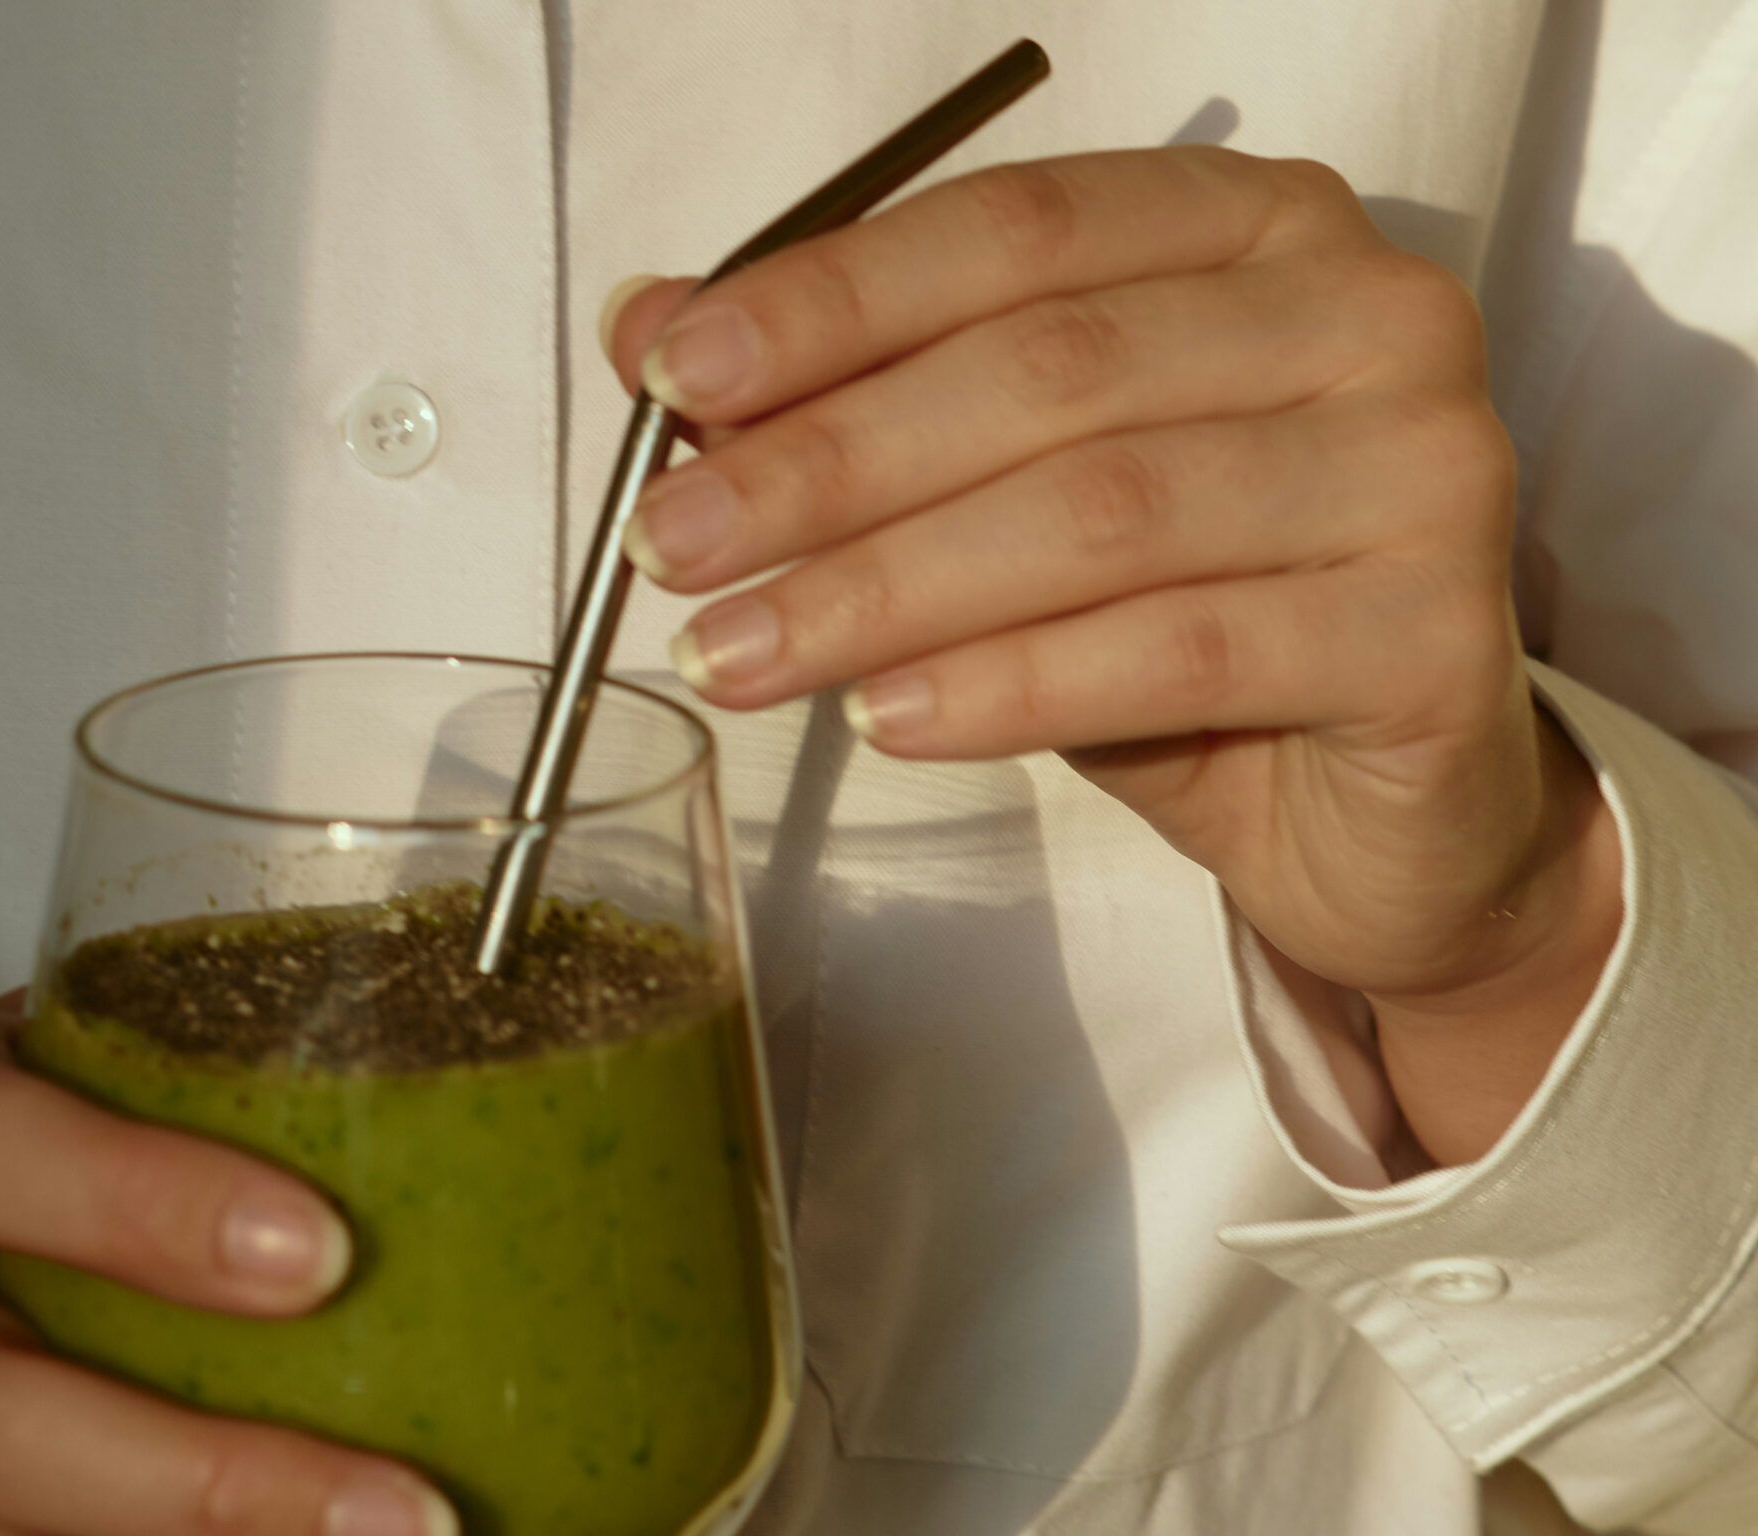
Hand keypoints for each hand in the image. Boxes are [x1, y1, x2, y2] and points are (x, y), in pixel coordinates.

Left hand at [601, 148, 1620, 1162]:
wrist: (1374, 814)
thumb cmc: (1182, 623)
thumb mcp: (1000, 496)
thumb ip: (847, 396)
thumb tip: (646, 328)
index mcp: (1252, 227)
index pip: (1015, 228)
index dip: (832, 302)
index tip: (672, 375)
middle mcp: (1364, 312)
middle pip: (1048, 368)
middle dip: (829, 461)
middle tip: (672, 546)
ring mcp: (1427, 465)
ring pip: (1103, 512)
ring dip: (884, 589)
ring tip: (737, 654)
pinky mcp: (1436, 634)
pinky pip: (1179, 649)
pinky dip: (1008, 686)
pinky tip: (885, 719)